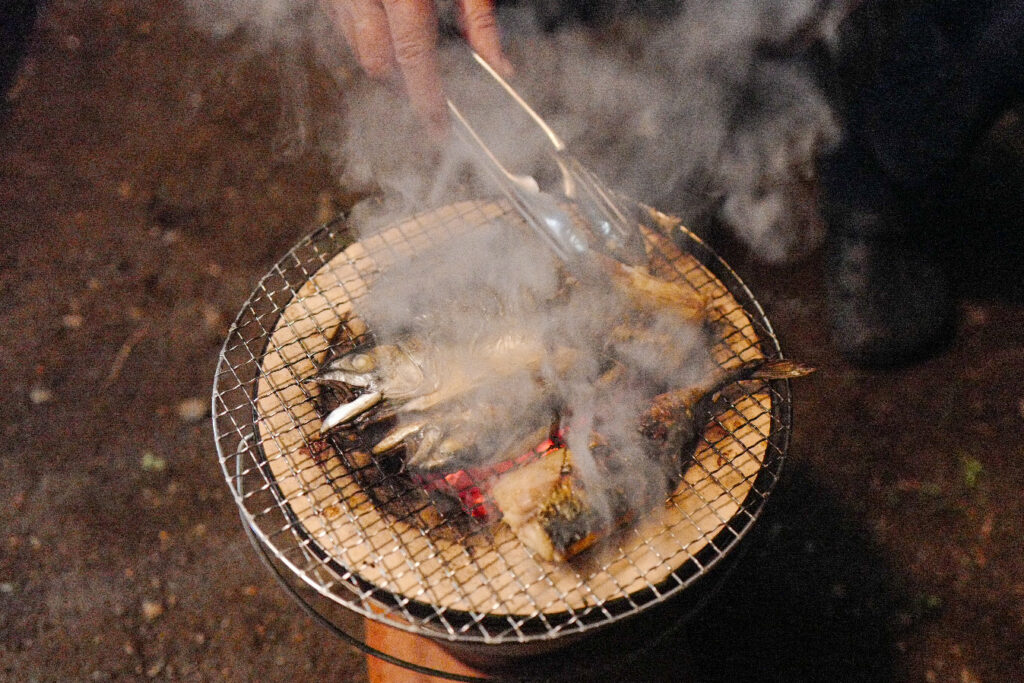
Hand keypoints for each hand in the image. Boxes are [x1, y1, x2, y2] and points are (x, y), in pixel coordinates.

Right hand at [325, 0, 511, 131]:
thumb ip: (479, 15)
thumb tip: (500, 66)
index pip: (413, 57)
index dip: (426, 99)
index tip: (438, 129)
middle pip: (377, 61)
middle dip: (402, 78)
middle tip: (427, 81)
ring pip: (354, 45)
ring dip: (381, 54)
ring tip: (403, 36)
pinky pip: (338, 21)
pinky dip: (361, 30)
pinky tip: (380, 15)